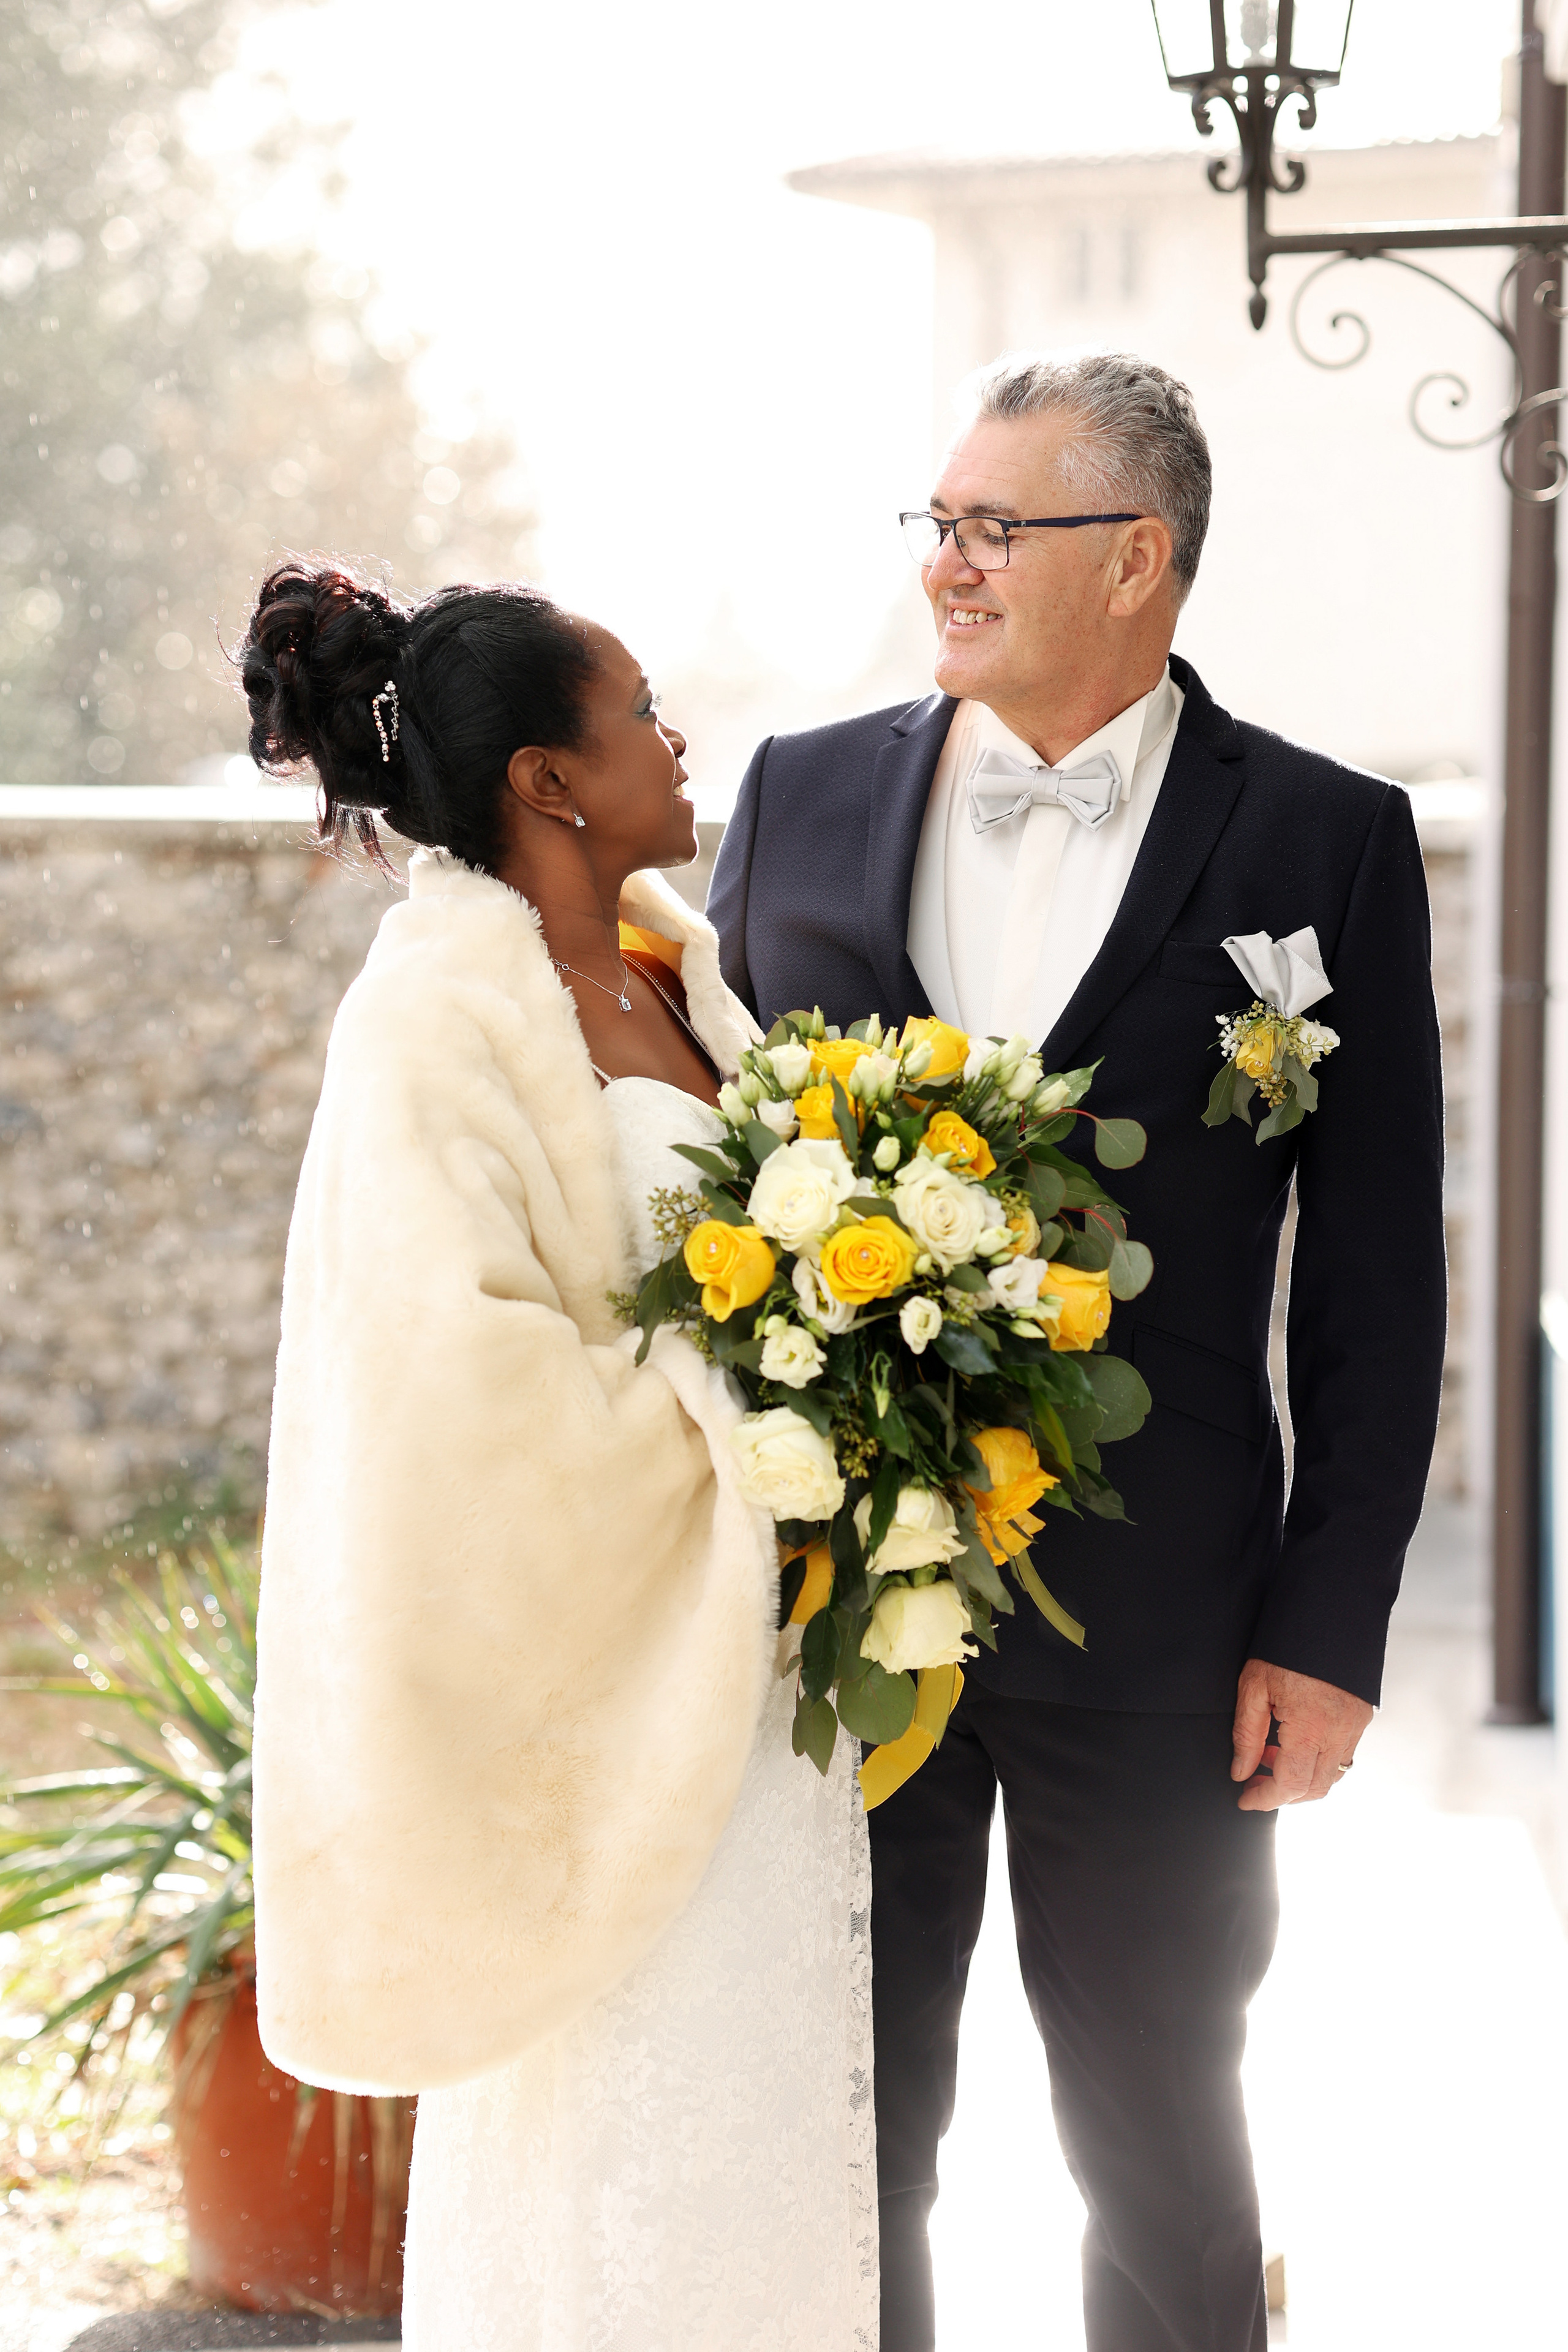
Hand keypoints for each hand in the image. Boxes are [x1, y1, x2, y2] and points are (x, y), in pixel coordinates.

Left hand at [1231, 1657, 1372, 1810]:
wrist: (1327, 1610)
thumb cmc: (1285, 1644)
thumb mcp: (1254, 1685)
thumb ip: (1246, 1734)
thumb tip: (1241, 1772)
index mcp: (1311, 1726)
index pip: (1290, 1784)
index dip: (1265, 1799)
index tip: (1245, 1799)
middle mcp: (1340, 1732)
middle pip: (1315, 1788)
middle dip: (1283, 1794)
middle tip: (1254, 1781)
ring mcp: (1356, 1726)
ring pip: (1332, 1777)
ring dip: (1302, 1779)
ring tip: (1271, 1756)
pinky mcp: (1362, 1717)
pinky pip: (1343, 1756)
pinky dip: (1318, 1761)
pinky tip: (1293, 1743)